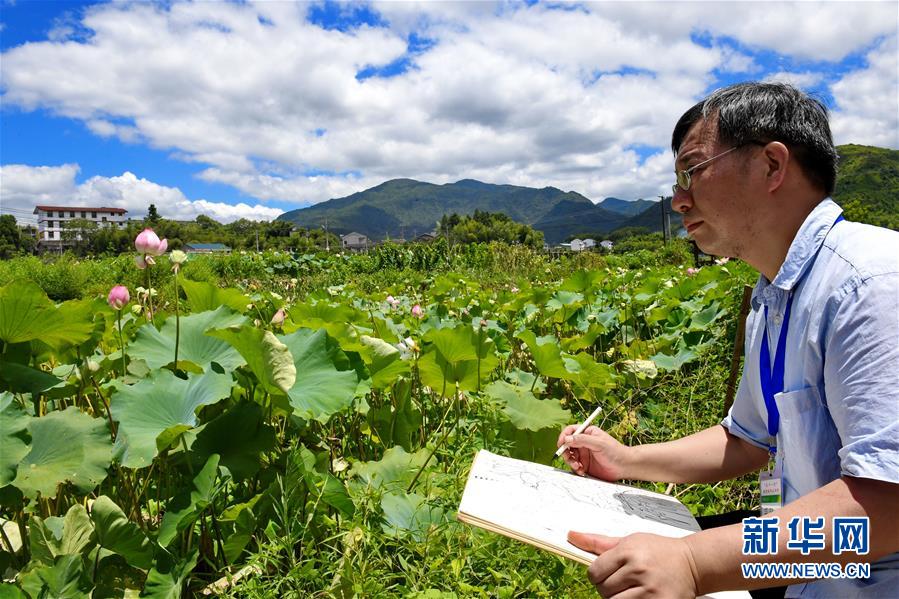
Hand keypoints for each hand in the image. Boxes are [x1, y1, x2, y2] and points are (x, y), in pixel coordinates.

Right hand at [557, 425, 629, 480]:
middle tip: (568, 457)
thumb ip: (582, 440)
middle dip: (565, 451)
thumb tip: (567, 439)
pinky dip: (575, 469)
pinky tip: (582, 471)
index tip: (561, 443)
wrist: (625, 466)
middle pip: (567, 444)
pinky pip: (574, 466)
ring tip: (577, 466)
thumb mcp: (599, 443)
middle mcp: (584, 443)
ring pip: (569, 456)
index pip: (571, 431)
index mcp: (588, 433)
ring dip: (570, 461)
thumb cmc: (615, 452)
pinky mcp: (585, 465)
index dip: (564, 436)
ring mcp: (584, 454)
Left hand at [567, 531, 698, 597]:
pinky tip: (641, 596)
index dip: (597, 575)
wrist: (692, 563)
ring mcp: (650, 591)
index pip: (595, 572)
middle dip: (608, 588)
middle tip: (622, 582)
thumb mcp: (629, 541)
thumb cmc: (658, 550)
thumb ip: (598, 543)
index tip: (606, 574)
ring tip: (631, 591)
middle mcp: (639, 570)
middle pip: (604, 590)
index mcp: (628, 552)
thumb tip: (571, 535)